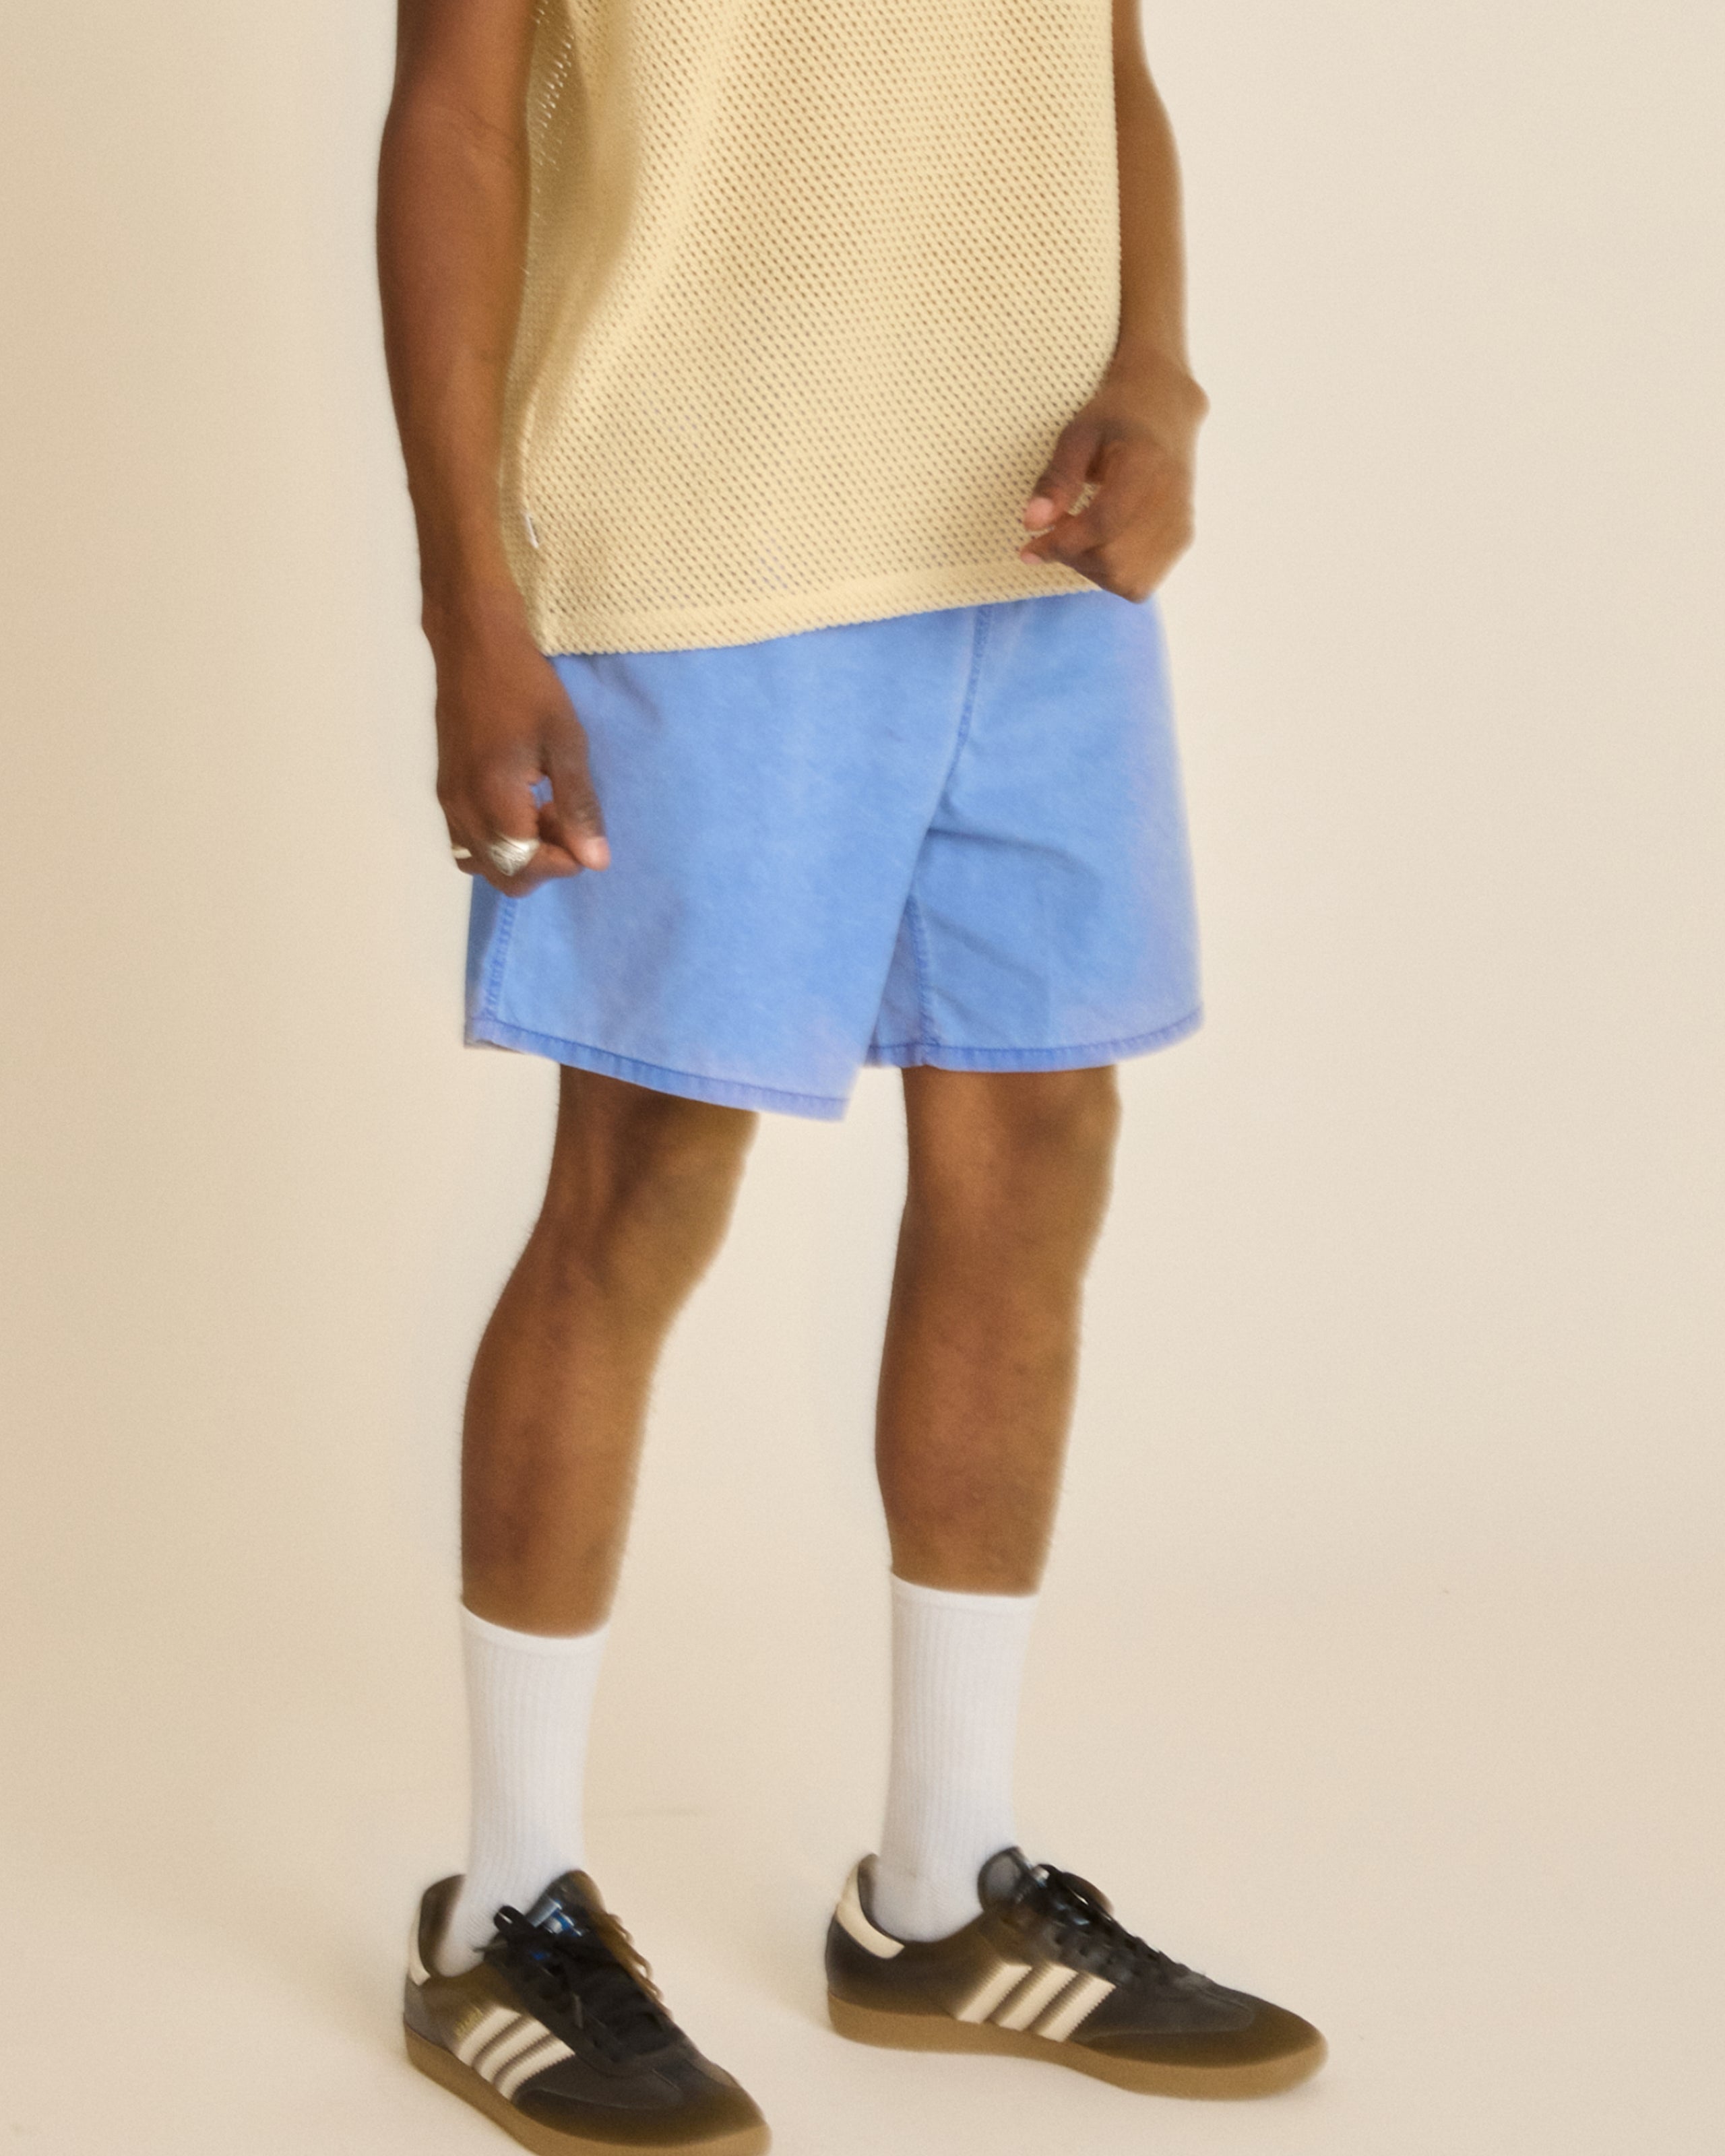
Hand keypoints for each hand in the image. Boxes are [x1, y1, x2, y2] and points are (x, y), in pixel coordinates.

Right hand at [429, 596, 608, 894]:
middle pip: (504, 876)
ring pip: (483, 864)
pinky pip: (469, 842)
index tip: (582, 827)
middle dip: (544, 863)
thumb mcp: (566, 742)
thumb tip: (595, 861)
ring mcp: (448, 803)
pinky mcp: (445, 792)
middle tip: (566, 820)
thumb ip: (579, 806)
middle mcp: (462, 811)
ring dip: (520, 854)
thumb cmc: (525, 685)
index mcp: (492, 799)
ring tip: (543, 812)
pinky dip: (498, 841)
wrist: (472, 643)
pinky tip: (521, 805)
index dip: (564, 861)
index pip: (526, 867)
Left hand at [1018, 351, 1208, 601]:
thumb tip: (1032, 523)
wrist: (1165, 412)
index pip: (1102, 524)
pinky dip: (1111, 574)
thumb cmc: (1116, 420)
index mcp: (1145, 466)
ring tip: (1078, 536)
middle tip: (1054, 531)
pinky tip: (1101, 546)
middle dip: (1071, 556)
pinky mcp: (1182, 541)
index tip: (1029, 547)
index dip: (1060, 544)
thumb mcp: (1077, 436)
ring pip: (1126, 580)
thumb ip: (1056, 479)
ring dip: (1090, 568)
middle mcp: (1171, 501)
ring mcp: (1181, 526)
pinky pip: (1140, 583)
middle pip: (1113, 560)